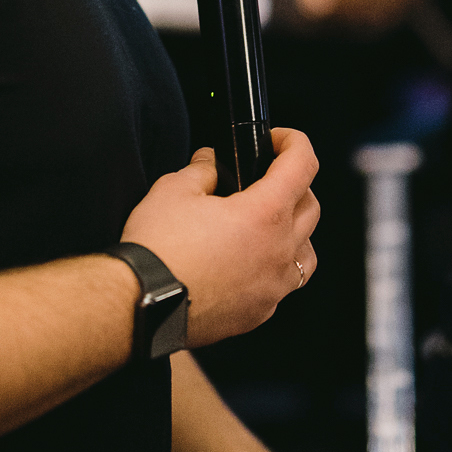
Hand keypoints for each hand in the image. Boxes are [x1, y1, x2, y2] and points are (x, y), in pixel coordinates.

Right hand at [120, 128, 318, 346]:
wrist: (140, 304)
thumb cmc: (157, 250)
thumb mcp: (174, 189)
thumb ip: (201, 170)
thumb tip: (210, 163)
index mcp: (264, 214)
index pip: (303, 165)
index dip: (294, 142)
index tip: (279, 139)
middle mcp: (278, 251)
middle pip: (311, 207)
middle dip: (295, 184)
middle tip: (268, 178)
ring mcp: (272, 287)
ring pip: (306, 251)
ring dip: (295, 231)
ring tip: (267, 224)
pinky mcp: (259, 312)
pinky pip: (282, 285)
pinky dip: (275, 267)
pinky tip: (250, 262)